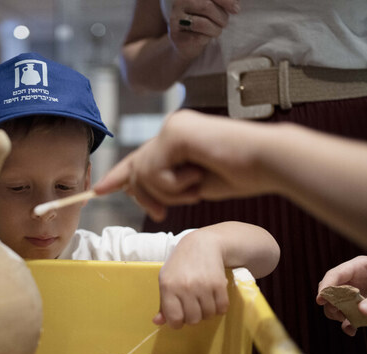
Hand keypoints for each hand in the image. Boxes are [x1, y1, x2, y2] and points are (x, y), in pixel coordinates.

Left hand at [94, 110, 268, 220]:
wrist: (268, 163)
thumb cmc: (240, 174)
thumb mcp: (192, 183)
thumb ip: (165, 182)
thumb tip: (131, 187)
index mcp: (176, 138)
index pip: (139, 158)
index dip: (118, 176)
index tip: (98, 190)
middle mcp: (171, 128)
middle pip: (136, 170)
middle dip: (145, 197)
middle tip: (161, 214)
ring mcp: (172, 127)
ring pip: (144, 173)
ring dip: (168, 193)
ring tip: (195, 187)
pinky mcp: (175, 132)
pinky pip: (155, 171)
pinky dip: (174, 185)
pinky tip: (198, 175)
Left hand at [153, 230, 228, 327]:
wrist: (202, 244)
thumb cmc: (180, 264)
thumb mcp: (166, 280)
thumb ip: (163, 303)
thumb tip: (158, 322)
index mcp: (168, 286)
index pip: (174, 318)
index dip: (177, 323)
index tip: (179, 318)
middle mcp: (185, 287)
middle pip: (193, 319)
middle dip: (193, 317)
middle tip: (193, 307)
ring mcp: (203, 286)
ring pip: (208, 315)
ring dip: (206, 312)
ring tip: (203, 301)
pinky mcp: (219, 284)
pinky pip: (221, 308)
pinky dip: (219, 307)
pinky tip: (214, 298)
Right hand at [168, 0, 239, 60]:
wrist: (186, 42)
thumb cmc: (203, 20)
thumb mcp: (214, 7)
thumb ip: (223, 2)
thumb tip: (236, 5)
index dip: (225, 1)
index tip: (236, 10)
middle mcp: (178, 3)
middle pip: (207, 6)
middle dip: (221, 17)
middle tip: (224, 23)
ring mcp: (175, 19)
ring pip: (202, 23)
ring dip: (215, 29)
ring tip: (217, 31)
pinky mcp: (176, 36)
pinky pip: (197, 37)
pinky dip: (207, 38)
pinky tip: (205, 38)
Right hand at [317, 256, 366, 335]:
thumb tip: (361, 311)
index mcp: (358, 267)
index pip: (335, 275)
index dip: (326, 287)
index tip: (320, 300)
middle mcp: (354, 280)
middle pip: (331, 290)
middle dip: (331, 303)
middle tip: (337, 313)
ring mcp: (357, 294)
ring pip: (337, 304)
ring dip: (338, 314)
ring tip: (347, 321)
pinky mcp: (362, 307)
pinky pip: (348, 316)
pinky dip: (348, 324)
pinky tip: (352, 330)